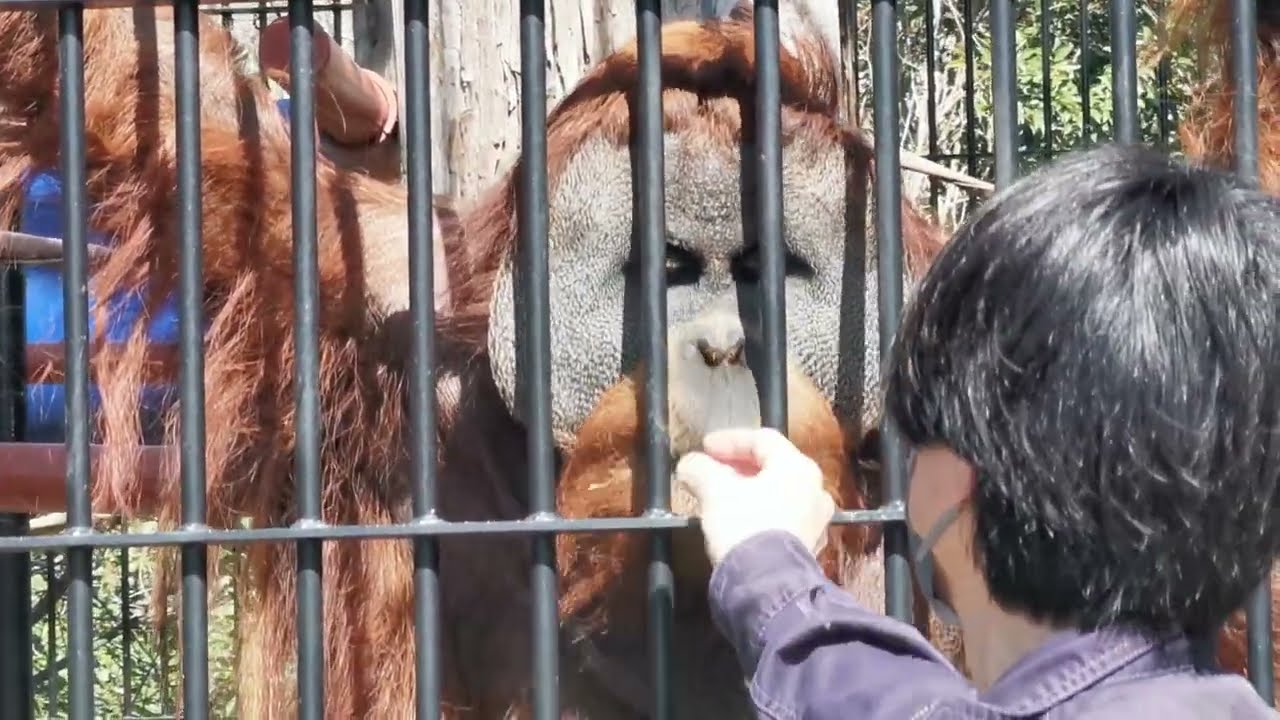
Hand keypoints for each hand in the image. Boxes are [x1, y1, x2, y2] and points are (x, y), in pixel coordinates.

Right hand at [675, 427, 835, 565]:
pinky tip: (737, 522)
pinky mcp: (807, 547)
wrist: (766, 586)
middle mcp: (814, 490)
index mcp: (797, 468)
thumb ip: (701, 470)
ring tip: (721, 496)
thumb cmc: (744, 526)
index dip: (729, 440)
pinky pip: (782, 519)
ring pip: (778, 494)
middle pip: (773, 466)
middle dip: (737, 466)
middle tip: (711, 470)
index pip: (762, 439)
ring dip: (748, 490)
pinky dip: (759, 513)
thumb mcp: (715, 491)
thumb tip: (688, 464)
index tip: (703, 448)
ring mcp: (815, 521)